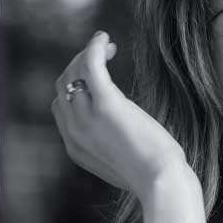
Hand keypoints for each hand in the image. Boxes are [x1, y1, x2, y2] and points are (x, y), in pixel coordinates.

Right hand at [51, 30, 189, 198]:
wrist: (161, 182)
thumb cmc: (153, 176)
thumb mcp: (122, 164)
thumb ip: (112, 148)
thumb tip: (122, 134)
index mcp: (75, 147)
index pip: (61, 106)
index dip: (74, 85)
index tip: (97, 76)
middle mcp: (74, 132)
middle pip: (63, 86)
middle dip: (79, 65)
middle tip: (105, 55)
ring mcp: (86, 118)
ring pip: (74, 73)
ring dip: (88, 54)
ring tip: (108, 46)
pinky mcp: (107, 105)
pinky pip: (91, 66)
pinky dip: (94, 48)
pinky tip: (104, 39)